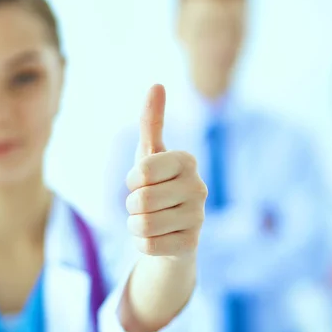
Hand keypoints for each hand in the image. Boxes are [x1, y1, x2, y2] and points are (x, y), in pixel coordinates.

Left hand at [125, 84, 206, 259]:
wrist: (172, 229)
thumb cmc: (158, 185)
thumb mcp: (150, 154)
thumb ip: (151, 121)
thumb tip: (157, 84)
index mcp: (187, 161)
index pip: (141, 172)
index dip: (132, 180)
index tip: (142, 182)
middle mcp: (199, 187)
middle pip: (140, 201)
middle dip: (131, 206)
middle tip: (145, 205)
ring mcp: (198, 218)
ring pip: (141, 225)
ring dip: (135, 225)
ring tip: (150, 220)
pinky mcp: (191, 246)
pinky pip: (147, 246)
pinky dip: (142, 243)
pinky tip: (158, 237)